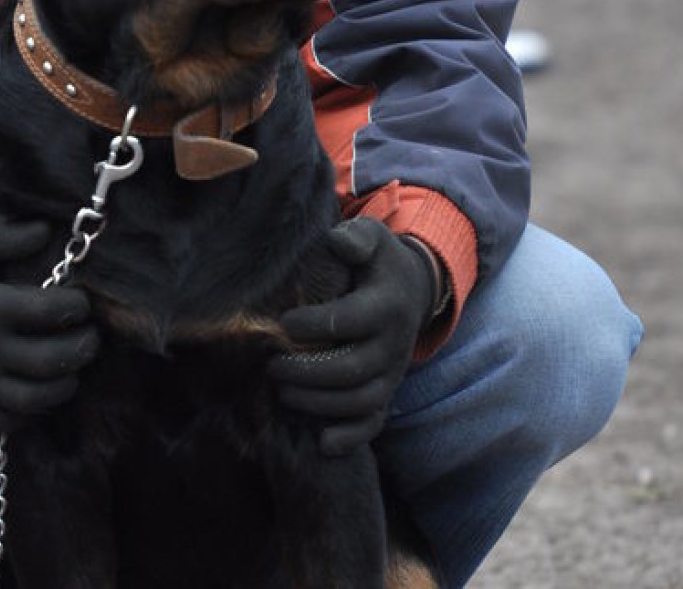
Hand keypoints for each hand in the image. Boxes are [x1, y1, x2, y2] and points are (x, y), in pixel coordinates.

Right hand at [0, 219, 99, 432]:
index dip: (77, 306)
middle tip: (91, 335)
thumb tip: (49, 231)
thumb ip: (10, 237)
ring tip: (72, 366)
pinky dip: (32, 412)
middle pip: (50, 361)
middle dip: (83, 348)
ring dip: (63, 385)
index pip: (49, 313)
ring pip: (34, 400)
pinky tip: (41, 389)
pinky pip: (8, 422)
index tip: (82, 300)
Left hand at [268, 216, 435, 455]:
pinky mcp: (387, 392)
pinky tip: (322, 443)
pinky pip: (374, 423)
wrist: (411, 290)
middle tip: (271, 365)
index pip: (348, 321)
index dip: (312, 325)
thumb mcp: (372, 239)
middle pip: (351, 370)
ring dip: (317, 404)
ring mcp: (392, 373)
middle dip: (306, 372)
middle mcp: (393, 345)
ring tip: (281, 392)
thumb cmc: (377, 262)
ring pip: (360, 401)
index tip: (283, 322)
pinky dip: (351, 438)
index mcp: (387, 306)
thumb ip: (355, 238)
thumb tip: (338, 243)